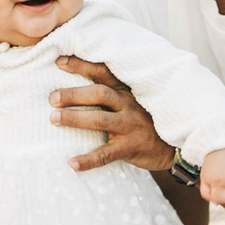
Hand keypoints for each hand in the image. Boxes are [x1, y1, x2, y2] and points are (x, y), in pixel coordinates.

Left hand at [51, 56, 177, 173]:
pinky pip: (106, 154)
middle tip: (52, 98)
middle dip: (74, 94)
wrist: (172, 146)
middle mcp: (128, 105)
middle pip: (99, 94)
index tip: (59, 61)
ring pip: (100, 120)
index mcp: (125, 91)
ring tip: (54, 119)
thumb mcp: (132, 101)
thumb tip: (71, 88)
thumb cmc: (144, 120)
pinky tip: (71, 163)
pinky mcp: (130, 148)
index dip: (81, 65)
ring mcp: (129, 126)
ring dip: (76, 118)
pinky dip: (88, 160)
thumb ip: (110, 93)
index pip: (102, 72)